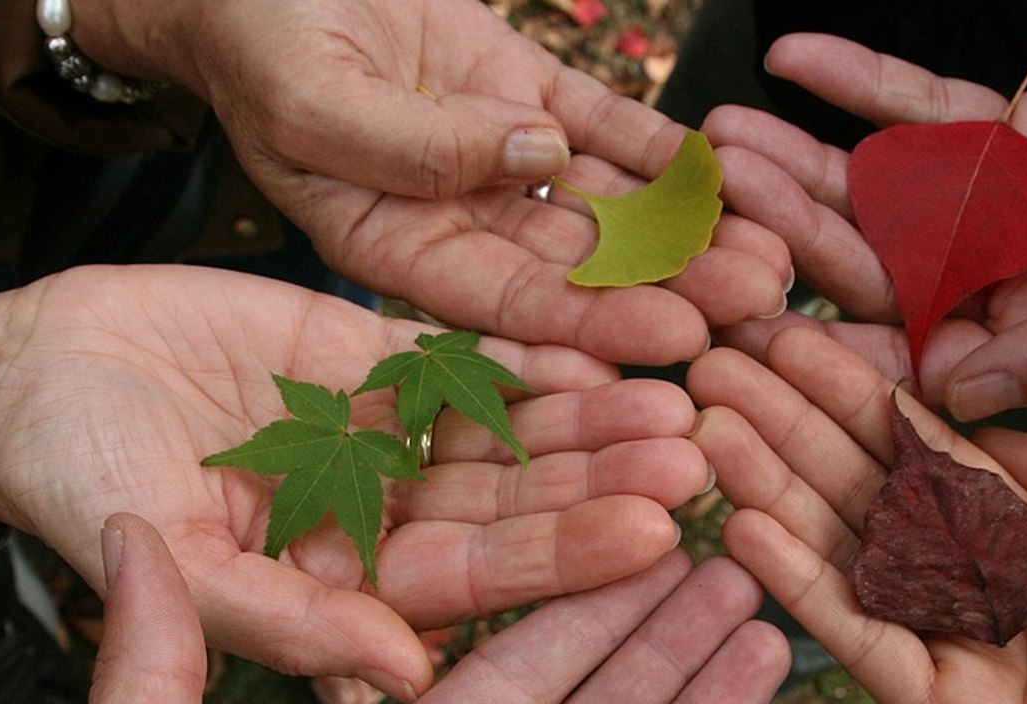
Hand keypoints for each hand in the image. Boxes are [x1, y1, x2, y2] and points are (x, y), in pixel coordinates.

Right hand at [0, 264, 712, 701]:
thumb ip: (286, 623)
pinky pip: (456, 349)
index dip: (560, 557)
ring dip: (584, 411)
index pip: (475, 582)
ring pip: (501, 427)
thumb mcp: (175, 571)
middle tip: (693, 457)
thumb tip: (401, 678)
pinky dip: (520, 340)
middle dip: (600, 482)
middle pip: (513, 503)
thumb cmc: (76, 495)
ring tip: (672, 386)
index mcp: (350, 592)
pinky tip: (597, 330)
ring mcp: (383, 438)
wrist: (24, 381)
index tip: (649, 535)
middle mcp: (384, 522)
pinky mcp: (367, 356)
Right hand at [70, 0, 791, 362]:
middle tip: (757, 300)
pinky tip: (731, 166)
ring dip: (690, 228)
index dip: (588, 326)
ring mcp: (502, 163)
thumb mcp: (308, 97)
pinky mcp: (530, 97)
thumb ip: (406, 144)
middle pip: (577, 270)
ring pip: (609, 208)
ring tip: (773, 243)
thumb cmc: (253, 40)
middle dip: (669, 287)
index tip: (674, 340)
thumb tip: (531, 159)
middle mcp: (459, 224)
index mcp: (395, 253)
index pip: (502, 309)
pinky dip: (667, 147)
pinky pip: (610, 129)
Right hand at [689, 328, 1026, 703]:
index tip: (790, 332)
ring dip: (774, 492)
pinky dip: (803, 588)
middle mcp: (979, 587)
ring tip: (710, 426)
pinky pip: (862, 643)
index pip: (925, 449)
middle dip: (792, 426)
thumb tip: (977, 421)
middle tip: (717, 362)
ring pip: (846, 559)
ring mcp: (955, 653)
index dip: (858, 392)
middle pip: (865, 492)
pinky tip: (746, 525)